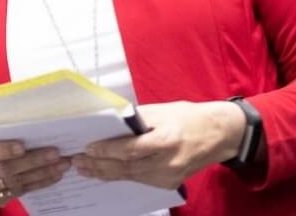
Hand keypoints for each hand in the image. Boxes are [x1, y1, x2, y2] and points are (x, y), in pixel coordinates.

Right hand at [0, 133, 70, 208]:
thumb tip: (28, 118)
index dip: (1, 150)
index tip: (22, 146)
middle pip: (4, 169)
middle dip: (32, 162)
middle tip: (55, 154)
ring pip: (14, 183)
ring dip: (41, 174)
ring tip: (61, 165)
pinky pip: (18, 193)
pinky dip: (38, 184)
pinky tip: (52, 176)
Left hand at [72, 101, 244, 189]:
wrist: (218, 136)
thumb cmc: (189, 118)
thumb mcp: (162, 111)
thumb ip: (136, 119)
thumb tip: (109, 123)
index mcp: (167, 139)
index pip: (131, 149)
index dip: (107, 150)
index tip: (88, 148)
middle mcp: (168, 162)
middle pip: (127, 167)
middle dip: (99, 165)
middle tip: (77, 162)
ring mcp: (169, 177)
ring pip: (130, 176)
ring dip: (105, 173)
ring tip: (84, 169)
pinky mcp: (169, 184)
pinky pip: (139, 180)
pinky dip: (120, 176)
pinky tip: (104, 173)